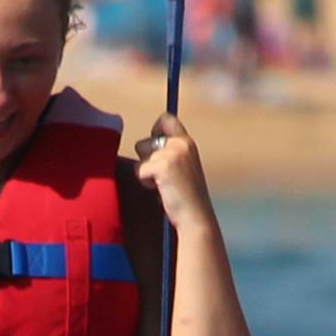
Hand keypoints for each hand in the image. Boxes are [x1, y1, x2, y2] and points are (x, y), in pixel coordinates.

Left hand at [131, 110, 215, 232]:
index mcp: (187, 144)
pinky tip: (161, 191)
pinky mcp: (163, 165)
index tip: (154, 148)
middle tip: (162, 178)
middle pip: (143, 143)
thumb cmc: (185, 198)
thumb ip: (168, 155)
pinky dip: (146, 183)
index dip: (155, 129)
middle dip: (145, 161)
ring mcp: (173, 153)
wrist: (195, 216)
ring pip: (140, 158)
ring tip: (163, 185)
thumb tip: (142, 146)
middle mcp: (181, 144)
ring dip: (146, 173)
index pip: (166, 119)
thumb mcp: (181, 169)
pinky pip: (140, 171)